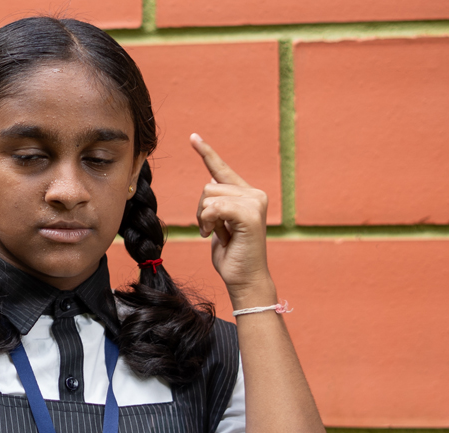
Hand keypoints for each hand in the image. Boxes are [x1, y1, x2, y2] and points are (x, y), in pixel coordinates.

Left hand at [191, 133, 274, 306]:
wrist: (244, 279)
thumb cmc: (231, 256)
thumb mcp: (219, 224)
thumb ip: (217, 204)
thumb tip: (210, 182)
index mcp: (247, 195)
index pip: (221, 169)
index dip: (206, 153)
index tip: (193, 137)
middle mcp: (254, 194)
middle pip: (208, 186)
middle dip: (201, 210)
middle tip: (212, 231)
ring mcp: (255, 202)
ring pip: (208, 195)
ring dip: (204, 218)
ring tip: (217, 234)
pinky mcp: (250, 213)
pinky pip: (214, 206)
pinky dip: (208, 221)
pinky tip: (215, 235)